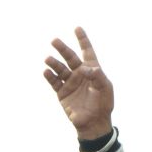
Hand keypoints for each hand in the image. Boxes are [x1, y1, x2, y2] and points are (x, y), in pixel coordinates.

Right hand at [43, 26, 114, 140]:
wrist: (93, 122)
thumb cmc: (103, 104)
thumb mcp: (105, 88)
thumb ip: (98, 76)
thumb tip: (87, 68)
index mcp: (92, 69)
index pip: (87, 51)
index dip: (82, 40)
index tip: (77, 28)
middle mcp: (79, 74)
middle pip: (70, 57)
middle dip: (62, 48)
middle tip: (54, 40)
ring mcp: (70, 83)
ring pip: (60, 69)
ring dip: (54, 63)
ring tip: (48, 59)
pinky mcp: (62, 94)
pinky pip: (54, 83)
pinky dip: (50, 77)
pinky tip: (46, 72)